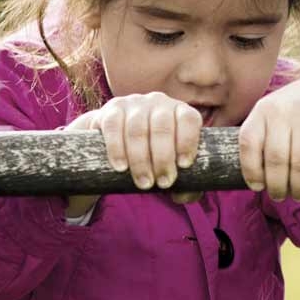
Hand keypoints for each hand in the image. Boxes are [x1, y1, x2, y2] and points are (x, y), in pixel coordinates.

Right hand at [65, 91, 203, 215]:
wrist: (117, 139)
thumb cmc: (154, 155)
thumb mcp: (172, 164)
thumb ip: (185, 182)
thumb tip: (183, 196)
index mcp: (180, 111)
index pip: (189, 120)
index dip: (188, 141)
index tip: (184, 165)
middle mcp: (159, 102)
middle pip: (162, 127)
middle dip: (163, 158)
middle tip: (163, 183)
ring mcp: (134, 103)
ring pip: (137, 129)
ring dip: (140, 159)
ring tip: (144, 183)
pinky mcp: (111, 110)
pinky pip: (113, 127)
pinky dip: (117, 148)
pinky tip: (121, 167)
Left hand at [241, 76, 299, 200]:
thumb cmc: (297, 114)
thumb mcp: (274, 115)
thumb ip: (261, 137)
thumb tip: (252, 181)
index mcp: (263, 109)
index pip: (249, 143)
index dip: (251, 170)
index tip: (257, 187)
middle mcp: (284, 109)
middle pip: (276, 158)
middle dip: (277, 185)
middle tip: (280, 197)